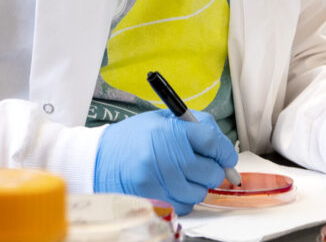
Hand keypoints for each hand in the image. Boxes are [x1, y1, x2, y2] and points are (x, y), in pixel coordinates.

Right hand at [93, 109, 237, 214]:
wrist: (98, 158)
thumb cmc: (134, 138)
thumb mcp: (163, 120)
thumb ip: (195, 127)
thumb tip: (223, 146)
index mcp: (168, 131)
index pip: (211, 142)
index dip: (225, 151)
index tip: (227, 156)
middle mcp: (163, 156)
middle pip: (210, 171)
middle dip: (213, 170)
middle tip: (205, 165)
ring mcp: (156, 180)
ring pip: (199, 192)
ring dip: (199, 186)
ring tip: (186, 175)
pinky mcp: (151, 198)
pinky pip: (183, 205)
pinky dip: (185, 199)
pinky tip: (175, 187)